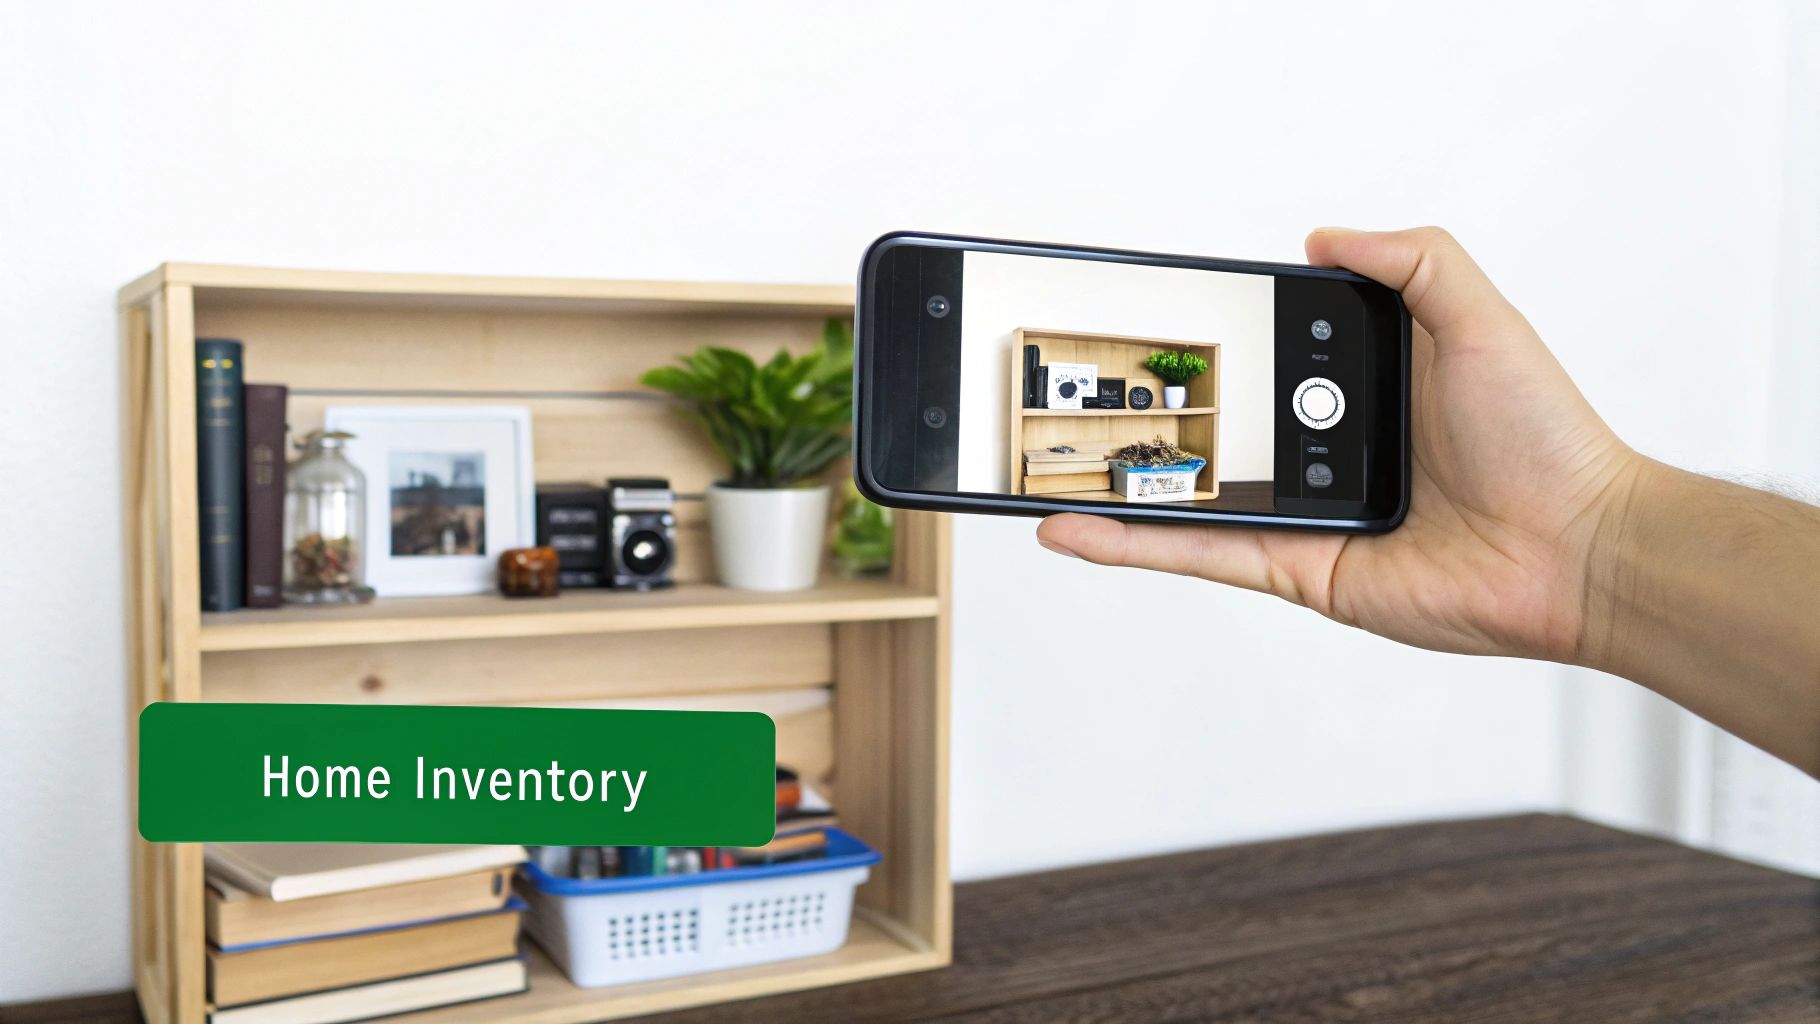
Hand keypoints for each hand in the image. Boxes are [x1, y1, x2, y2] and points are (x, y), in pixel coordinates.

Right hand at [1036, 227, 1640, 663]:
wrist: (1577, 546)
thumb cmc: (1544, 437)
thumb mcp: (1477, 316)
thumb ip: (1411, 259)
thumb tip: (1321, 238)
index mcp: (1358, 393)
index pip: (1263, 361)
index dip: (1206, 345)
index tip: (1145, 326)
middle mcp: (1324, 455)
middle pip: (1211, 430)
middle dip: (1140, 417)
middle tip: (1069, 396)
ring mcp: (1305, 516)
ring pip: (1185, 498)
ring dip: (1111, 487)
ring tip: (1041, 468)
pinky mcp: (1297, 570)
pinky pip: (1202, 551)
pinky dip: (1132, 543)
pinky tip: (1075, 528)